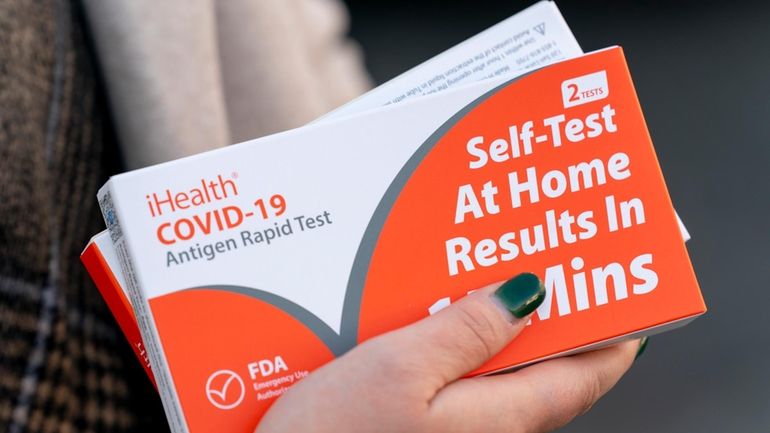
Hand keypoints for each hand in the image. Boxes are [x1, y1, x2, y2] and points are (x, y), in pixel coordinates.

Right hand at [256, 273, 641, 432]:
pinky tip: (442, 311)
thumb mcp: (400, 368)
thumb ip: (467, 331)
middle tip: (556, 256)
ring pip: (504, 368)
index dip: (617, 330)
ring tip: (499, 269)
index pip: (588, 372)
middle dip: (559, 313)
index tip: (630, 284)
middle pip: (548, 366)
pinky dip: (468, 340)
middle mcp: (490, 427)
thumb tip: (529, 296)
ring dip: (508, 321)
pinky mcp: (427, 424)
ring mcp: (458, 428)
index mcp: (500, 416)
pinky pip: (466, 376)